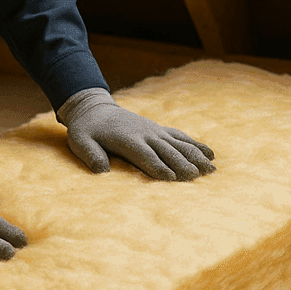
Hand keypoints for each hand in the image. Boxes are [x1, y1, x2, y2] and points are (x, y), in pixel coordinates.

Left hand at [58, 88, 214, 179]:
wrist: (95, 109)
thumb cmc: (86, 130)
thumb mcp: (79, 141)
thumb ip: (90, 155)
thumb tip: (101, 170)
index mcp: (127, 140)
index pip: (145, 156)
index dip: (158, 167)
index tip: (171, 179)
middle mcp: (145, 134)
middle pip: (167, 151)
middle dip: (182, 164)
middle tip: (196, 177)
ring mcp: (155, 131)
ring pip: (179, 144)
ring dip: (195, 156)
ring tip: (211, 169)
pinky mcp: (159, 130)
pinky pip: (181, 137)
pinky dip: (196, 145)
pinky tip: (211, 154)